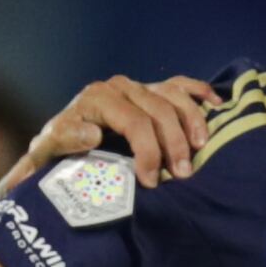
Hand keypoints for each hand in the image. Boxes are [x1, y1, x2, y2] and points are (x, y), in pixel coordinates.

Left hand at [24, 74, 220, 185]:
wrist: (59, 143)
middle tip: (183, 174)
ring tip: (201, 148)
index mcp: (97, 97)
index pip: (134, 121)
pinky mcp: (151, 90)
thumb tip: (92, 133)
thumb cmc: (56, 152)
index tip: (151, 181)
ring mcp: (139, 87)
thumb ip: (64, 141)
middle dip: (174, 143)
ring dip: (193, 121)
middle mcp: (120, 87)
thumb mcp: (49, 150)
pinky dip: (200, 93)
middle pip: (159, 109)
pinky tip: (216, 104)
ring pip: (174, 96)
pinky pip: (180, 85)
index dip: (148, 151)